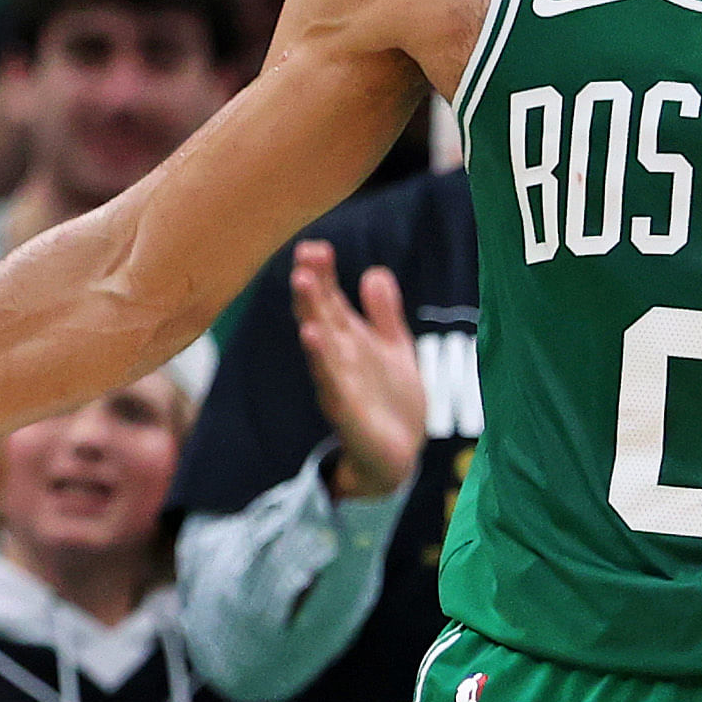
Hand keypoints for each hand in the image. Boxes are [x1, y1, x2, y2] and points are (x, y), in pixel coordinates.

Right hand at [291, 244, 427, 499]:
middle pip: (321, 316)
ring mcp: (340, 384)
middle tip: (302, 258)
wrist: (399, 456)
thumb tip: (373, 271)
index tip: (314, 246)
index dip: (322, 275)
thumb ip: (383, 313)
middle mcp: (338, 359)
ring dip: (310, 314)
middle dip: (311, 288)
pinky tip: (312, 337)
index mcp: (348, 341)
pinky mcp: (348, 411)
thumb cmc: (390, 401)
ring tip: (302, 284)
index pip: (331, 301)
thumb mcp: (393, 348)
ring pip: (321, 345)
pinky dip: (322, 360)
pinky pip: (333, 382)